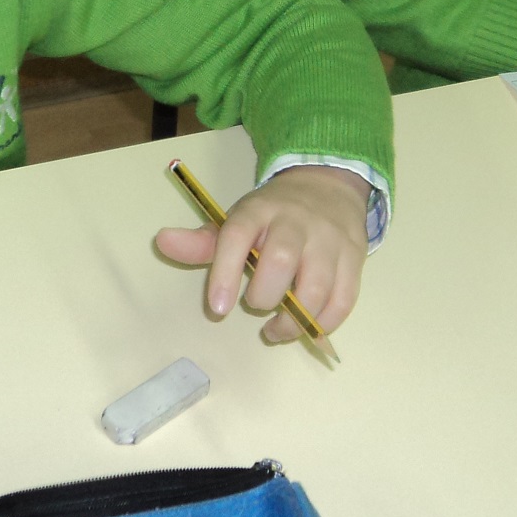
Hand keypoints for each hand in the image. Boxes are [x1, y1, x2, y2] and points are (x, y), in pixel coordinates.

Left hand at [154, 165, 369, 344]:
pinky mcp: (354, 258)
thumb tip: (162, 242)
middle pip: (281, 260)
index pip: (238, 235)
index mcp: (259, 210)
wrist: (328, 186)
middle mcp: (296, 221)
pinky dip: (324, 323)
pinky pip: (344, 299)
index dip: (224, 272)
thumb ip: (202, 241)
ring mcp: (329, 239)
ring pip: (317, 285)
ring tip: (276, 329)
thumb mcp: (237, 220)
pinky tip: (306, 328)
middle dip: (265, 295)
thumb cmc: (273, 215)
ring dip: (294, 319)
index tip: (217, 308)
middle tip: (256, 304)